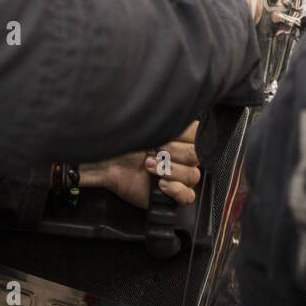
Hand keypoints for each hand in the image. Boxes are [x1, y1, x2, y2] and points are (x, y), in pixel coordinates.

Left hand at [79, 121, 201, 207]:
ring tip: (148, 166)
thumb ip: (168, 120)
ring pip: (193, 175)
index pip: (200, 136)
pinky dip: (176, 189)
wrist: (105, 163)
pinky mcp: (170, 194)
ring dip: (170, 170)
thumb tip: (183, 109)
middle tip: (154, 150)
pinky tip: (160, 184)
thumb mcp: (145, 125)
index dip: (185, 137)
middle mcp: (181, 156)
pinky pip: (188, 196)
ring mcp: (177, 176)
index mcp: (180, 138)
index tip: (166, 136)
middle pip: (197, 156)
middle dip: (174, 152)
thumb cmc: (123, 142)